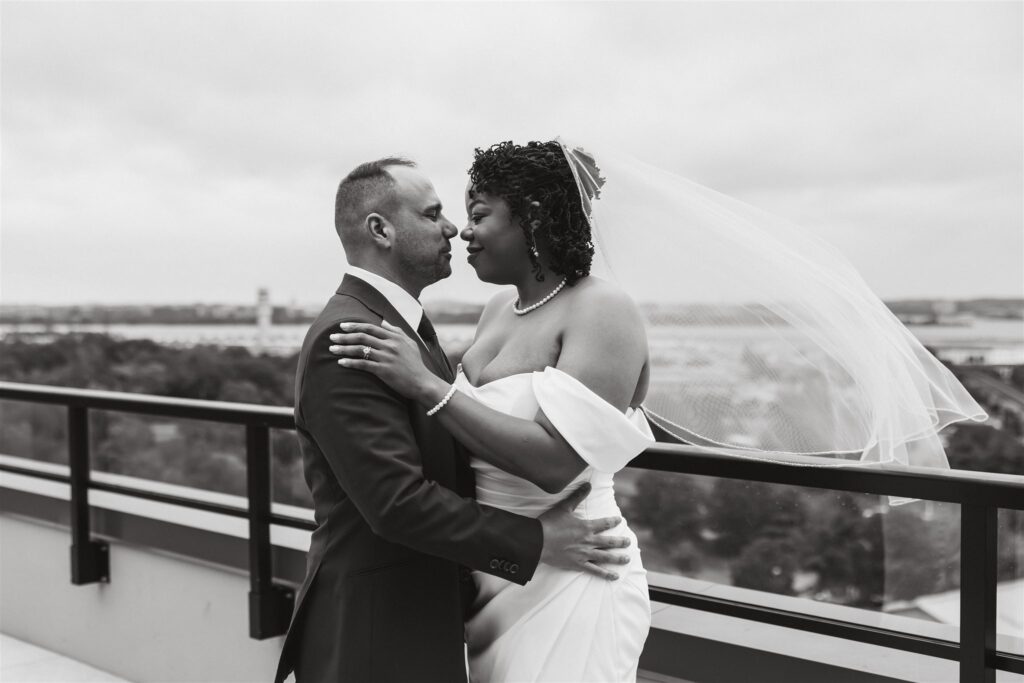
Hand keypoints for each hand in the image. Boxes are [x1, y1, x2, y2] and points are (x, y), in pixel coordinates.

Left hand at [328, 321, 442, 401]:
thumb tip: (383, 322)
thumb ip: (396, 331)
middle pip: (362, 337)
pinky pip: (363, 364)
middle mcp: (390, 345)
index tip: (342, 326)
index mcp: (395, 337)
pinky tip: (341, 362)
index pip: (371, 328)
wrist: (422, 383)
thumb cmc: (416, 364)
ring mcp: (387, 357)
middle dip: (345, 336)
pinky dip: (350, 362)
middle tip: (332, 337)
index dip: (355, 326)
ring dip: (344, 349)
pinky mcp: (384, 370)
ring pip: (360, 350)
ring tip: (332, 349)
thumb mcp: (409, 343)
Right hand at [538, 482, 630, 580]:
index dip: (613, 521)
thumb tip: (588, 484)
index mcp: (586, 527)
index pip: (604, 524)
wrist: (539, 541)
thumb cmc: (550, 523)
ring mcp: (584, 554)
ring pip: (605, 557)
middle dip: (620, 542)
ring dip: (617, 558)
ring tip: (627, 559)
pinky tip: (614, 576)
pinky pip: (595, 570)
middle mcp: (588, 541)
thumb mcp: (564, 507)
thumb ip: (577, 496)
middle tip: (628, 542)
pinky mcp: (578, 564)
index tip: (619, 520)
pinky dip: (605, 574)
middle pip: (609, 542)